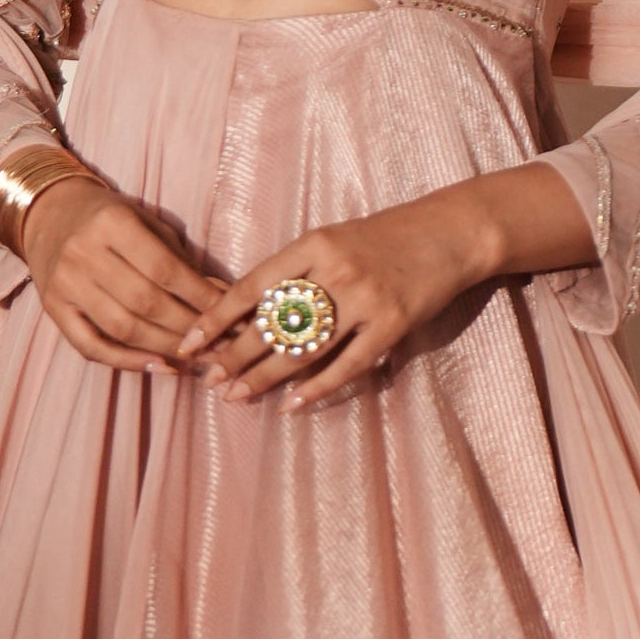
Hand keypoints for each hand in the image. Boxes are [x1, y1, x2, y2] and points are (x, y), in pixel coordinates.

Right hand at [21, 176, 220, 372]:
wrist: (50, 215)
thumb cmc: (111, 219)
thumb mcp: (147, 223)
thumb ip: (182, 259)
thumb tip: (224, 298)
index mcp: (112, 223)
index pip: (164, 269)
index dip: (199, 297)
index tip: (228, 315)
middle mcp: (84, 253)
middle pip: (145, 302)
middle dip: (188, 327)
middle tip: (220, 343)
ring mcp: (65, 284)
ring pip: (122, 328)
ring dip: (165, 347)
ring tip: (197, 357)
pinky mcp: (53, 309)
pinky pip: (91, 346)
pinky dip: (127, 362)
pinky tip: (160, 366)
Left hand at [178, 159, 592, 411]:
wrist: (451, 232)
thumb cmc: (386, 237)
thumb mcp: (334, 239)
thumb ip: (296, 270)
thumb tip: (248, 313)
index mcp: (313, 243)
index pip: (251, 285)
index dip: (216, 318)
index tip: (188, 342)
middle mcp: (335, 270)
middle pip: (272, 323)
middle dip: (235, 356)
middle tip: (209, 381)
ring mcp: (365, 299)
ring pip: (303, 348)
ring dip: (265, 377)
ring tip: (237, 396)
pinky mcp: (391, 325)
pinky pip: (346, 365)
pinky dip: (317, 389)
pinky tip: (292, 405)